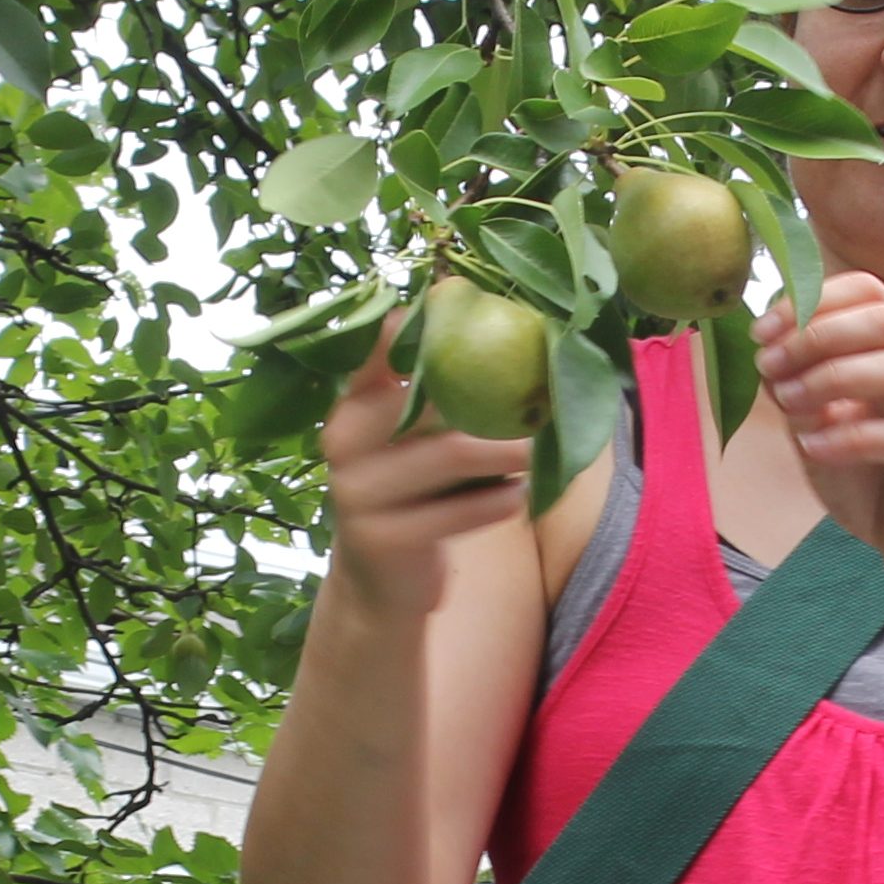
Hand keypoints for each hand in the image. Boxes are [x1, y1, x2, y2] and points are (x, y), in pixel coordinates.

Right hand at [315, 332, 531, 615]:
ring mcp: (358, 494)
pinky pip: (456, 512)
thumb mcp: (411, 444)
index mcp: (351, 409)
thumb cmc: (412, 497)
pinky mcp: (384, 539)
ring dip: (504, 449)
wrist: (380, 587)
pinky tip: (521, 497)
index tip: (459, 297)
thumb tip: (502, 329)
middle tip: (540, 391)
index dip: (414, 325)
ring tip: (538, 448)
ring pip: (448, 455)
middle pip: (421, 400)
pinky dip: (496, 501)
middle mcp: (343, 444)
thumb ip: (439, 397)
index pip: (376, 352)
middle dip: (485, 392)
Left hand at [756, 272, 883, 598]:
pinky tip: (812, 447)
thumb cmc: (879, 483)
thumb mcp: (825, 427)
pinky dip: (850, 437)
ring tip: (787, 403)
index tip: (762, 330)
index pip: (871, 291)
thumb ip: (801, 388)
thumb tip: (765, 351)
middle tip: (769, 363)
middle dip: (817, 336)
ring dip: (833, 379)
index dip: (812, 300)